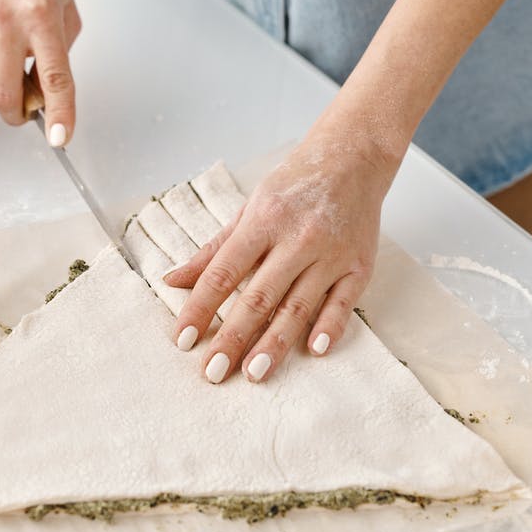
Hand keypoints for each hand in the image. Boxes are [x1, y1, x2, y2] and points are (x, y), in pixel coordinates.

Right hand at [0, 0, 81, 145]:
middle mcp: (5, 23)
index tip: (60, 138)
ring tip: (16, 64)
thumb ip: (60, 57)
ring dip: (4, 90)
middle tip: (30, 106)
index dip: (59, 113)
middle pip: (4, 96)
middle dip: (18, 115)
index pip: (54, 77)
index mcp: (40, 17)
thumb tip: (46, 97)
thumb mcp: (66, 11)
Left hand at [164, 132, 397, 383]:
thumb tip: (171, 281)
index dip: (200, 308)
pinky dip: (330, 326)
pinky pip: (344, 302)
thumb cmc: (293, 186)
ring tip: (255, 374)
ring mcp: (331, 254)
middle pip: (259, 296)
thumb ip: (212, 250)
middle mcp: (297, 239)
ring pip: (298, 305)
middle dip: (233, 337)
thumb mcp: (248, 209)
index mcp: (262, 222)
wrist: (352, 158)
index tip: (183, 340)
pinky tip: (314, 351)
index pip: (223, 273)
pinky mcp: (360, 265)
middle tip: (213, 373)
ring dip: (275, 343)